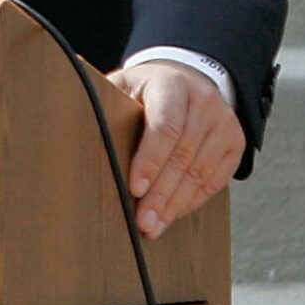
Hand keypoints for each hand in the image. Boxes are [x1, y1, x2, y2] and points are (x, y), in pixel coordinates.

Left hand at [107, 60, 242, 239]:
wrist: (188, 78)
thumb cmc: (147, 89)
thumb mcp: (125, 85)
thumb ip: (104, 100)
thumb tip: (69, 107)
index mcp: (172, 84)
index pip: (165, 126)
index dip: (150, 160)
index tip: (135, 188)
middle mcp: (204, 101)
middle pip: (183, 155)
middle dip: (161, 194)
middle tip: (143, 222)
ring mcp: (223, 122)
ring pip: (200, 172)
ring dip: (175, 204)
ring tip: (153, 226)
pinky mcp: (235, 142)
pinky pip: (215, 180)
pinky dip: (192, 200)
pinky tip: (173, 214)